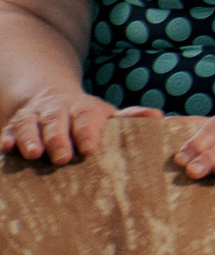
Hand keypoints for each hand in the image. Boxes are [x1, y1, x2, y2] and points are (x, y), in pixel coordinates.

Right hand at [3, 88, 157, 163]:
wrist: (51, 97)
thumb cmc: (86, 116)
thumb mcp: (107, 115)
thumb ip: (130, 118)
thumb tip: (159, 116)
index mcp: (83, 109)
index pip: (87, 118)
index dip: (88, 132)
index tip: (90, 149)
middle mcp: (58, 110)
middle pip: (57, 120)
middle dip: (59, 138)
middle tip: (63, 157)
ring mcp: (34, 117)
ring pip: (30, 124)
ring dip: (30, 138)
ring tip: (33, 154)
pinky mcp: (14, 126)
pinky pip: (8, 130)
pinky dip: (6, 138)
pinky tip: (5, 148)